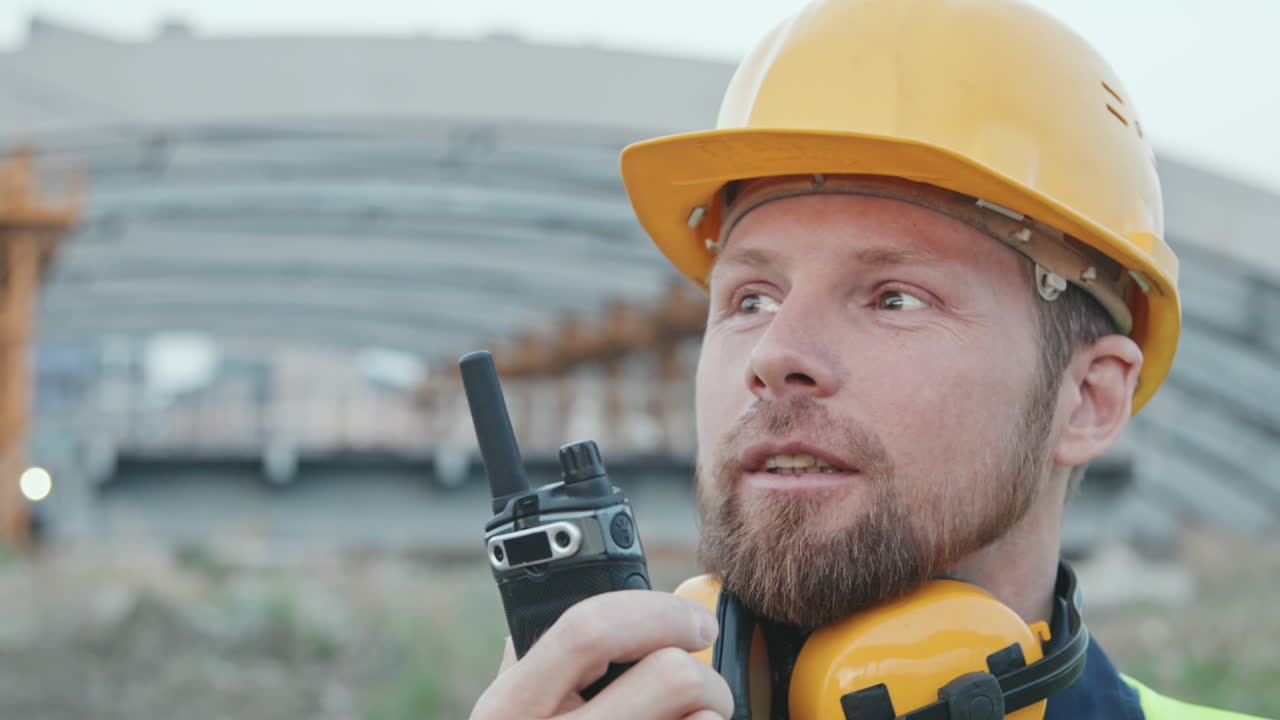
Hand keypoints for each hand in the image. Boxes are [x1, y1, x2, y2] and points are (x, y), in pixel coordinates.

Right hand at [470, 590, 732, 719]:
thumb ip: (525, 663)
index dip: (656, 611)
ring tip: (693, 718)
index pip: (589, 628)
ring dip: (713, 714)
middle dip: (704, 670)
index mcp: (511, 707)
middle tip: (705, 678)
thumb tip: (541, 607)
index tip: (692, 619)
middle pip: (669, 677)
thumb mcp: (502, 715)